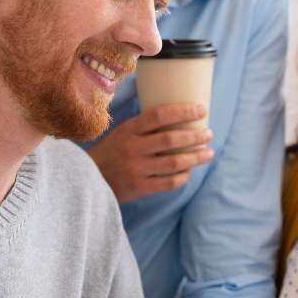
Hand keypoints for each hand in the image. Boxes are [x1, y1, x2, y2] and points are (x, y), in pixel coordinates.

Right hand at [88, 103, 214, 203]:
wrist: (88, 180)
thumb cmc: (110, 153)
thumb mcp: (121, 133)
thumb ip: (143, 126)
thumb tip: (177, 114)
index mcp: (128, 130)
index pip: (158, 115)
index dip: (182, 111)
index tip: (201, 109)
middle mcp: (132, 148)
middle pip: (170, 140)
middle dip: (194, 136)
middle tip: (209, 134)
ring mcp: (136, 169)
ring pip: (173, 163)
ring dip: (195, 157)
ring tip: (208, 153)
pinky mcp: (139, 188)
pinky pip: (168, 183)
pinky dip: (182, 177)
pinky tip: (190, 171)